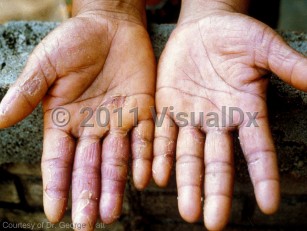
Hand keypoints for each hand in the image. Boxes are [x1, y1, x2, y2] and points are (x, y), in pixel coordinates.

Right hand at [0, 1, 154, 228]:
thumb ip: (27, 93)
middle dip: (87, 195)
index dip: (56, 186)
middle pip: (89, 168)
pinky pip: (144, 140)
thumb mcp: (46, 65)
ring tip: (111, 214)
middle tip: (86, 225)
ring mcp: (119, 121)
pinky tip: (143, 180)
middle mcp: (92, 128)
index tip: (55, 214)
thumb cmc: (75, 41)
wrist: (110, 25)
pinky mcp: (143, 111)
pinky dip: (144, 159)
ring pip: (117, 161)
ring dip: (115, 187)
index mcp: (65, 120)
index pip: (58, 161)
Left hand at [152, 2, 306, 229]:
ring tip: (186, 210)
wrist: (202, 27)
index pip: (258, 149)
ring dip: (186, 182)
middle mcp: (218, 121)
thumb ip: (286, 65)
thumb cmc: (237, 35)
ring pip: (188, 155)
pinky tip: (156, 177)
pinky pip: (162, 135)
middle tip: (213, 223)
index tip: (268, 205)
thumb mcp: (263, 46)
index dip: (263, 175)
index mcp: (245, 110)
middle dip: (216, 191)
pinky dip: (160, 155)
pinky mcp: (167, 106)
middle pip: (218, 162)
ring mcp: (190, 116)